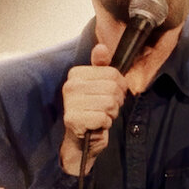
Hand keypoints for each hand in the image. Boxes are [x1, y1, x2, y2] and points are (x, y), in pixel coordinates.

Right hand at [59, 43, 126, 174]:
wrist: (81, 140)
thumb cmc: (93, 110)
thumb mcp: (100, 86)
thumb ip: (102, 66)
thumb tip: (102, 47)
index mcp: (76, 74)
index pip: (113, 73)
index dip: (119, 87)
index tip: (109, 95)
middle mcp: (70, 86)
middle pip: (112, 88)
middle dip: (116, 101)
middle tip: (106, 109)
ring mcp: (70, 102)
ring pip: (109, 103)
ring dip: (111, 114)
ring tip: (101, 116)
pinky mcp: (73, 119)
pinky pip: (103, 117)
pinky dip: (105, 124)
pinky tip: (96, 125)